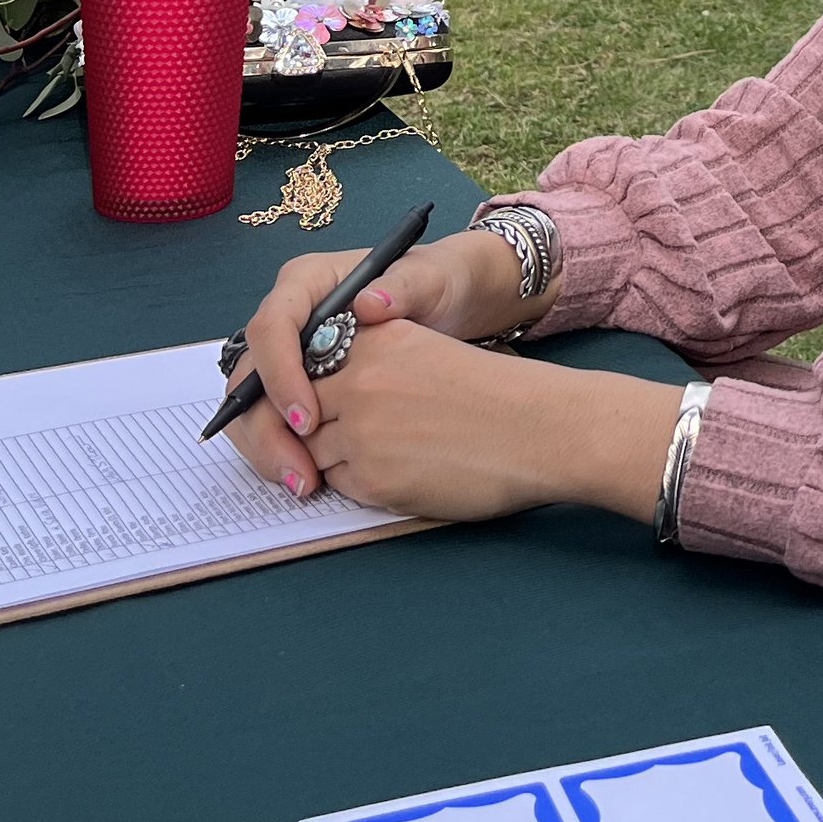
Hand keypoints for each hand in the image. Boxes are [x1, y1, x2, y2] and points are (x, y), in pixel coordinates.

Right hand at [223, 232, 515, 490]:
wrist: (452, 300)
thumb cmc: (437, 282)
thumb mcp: (431, 278)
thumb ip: (404, 286)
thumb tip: (368, 303)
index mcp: (307, 283)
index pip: (271, 327)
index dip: (280, 375)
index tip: (310, 418)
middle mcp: (289, 319)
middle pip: (249, 375)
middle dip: (267, 427)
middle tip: (299, 470)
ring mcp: (289, 354)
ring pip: (252, 405)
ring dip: (269, 448)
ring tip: (303, 482)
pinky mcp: (298, 384)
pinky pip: (273, 419)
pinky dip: (284, 450)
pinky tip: (309, 477)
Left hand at [283, 322, 680, 523]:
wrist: (544, 430)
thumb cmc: (495, 397)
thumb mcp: (425, 355)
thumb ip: (371, 363)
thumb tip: (316, 395)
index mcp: (377, 337)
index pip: (298, 355)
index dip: (281, 383)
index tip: (279, 400)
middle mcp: (361, 376)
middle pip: (287, 406)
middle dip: (283, 430)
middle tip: (286, 448)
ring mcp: (362, 426)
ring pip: (307, 450)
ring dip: (324, 460)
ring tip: (372, 458)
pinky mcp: (372, 474)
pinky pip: (335, 484)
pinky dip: (352, 485)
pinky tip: (393, 475)